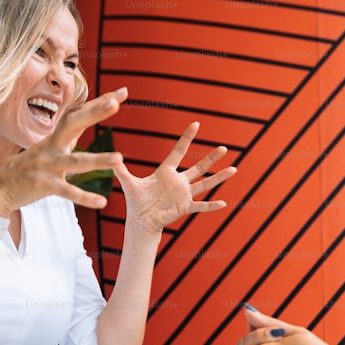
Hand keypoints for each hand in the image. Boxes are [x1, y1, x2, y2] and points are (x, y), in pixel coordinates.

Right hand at [0, 88, 128, 214]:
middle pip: (73, 124)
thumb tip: (83, 117)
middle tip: (115, 103)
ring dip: (97, 160)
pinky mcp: (43, 185)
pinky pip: (67, 192)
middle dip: (94, 113)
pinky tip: (102, 202)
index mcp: (55, 137)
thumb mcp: (48, 148)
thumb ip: (68, 135)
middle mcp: (52, 147)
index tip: (123, 92)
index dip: (99, 103)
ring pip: (75, 162)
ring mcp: (47, 165)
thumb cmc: (29, 167)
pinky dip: (84, 197)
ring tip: (119, 159)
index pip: (80, 114)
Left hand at [113, 122, 235, 234]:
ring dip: (219, 177)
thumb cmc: (136, 201)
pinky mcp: (184, 207)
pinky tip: (223, 202)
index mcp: (166, 171)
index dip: (187, 138)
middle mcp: (179, 181)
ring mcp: (184, 194)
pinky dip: (211, 205)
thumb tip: (110, 157)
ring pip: (205, 184)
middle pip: (199, 167)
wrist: (140, 220)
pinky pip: (200, 205)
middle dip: (211, 157)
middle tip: (224, 147)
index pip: (179, 151)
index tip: (196, 124)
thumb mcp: (128, 183)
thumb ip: (121, 170)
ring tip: (234, 169)